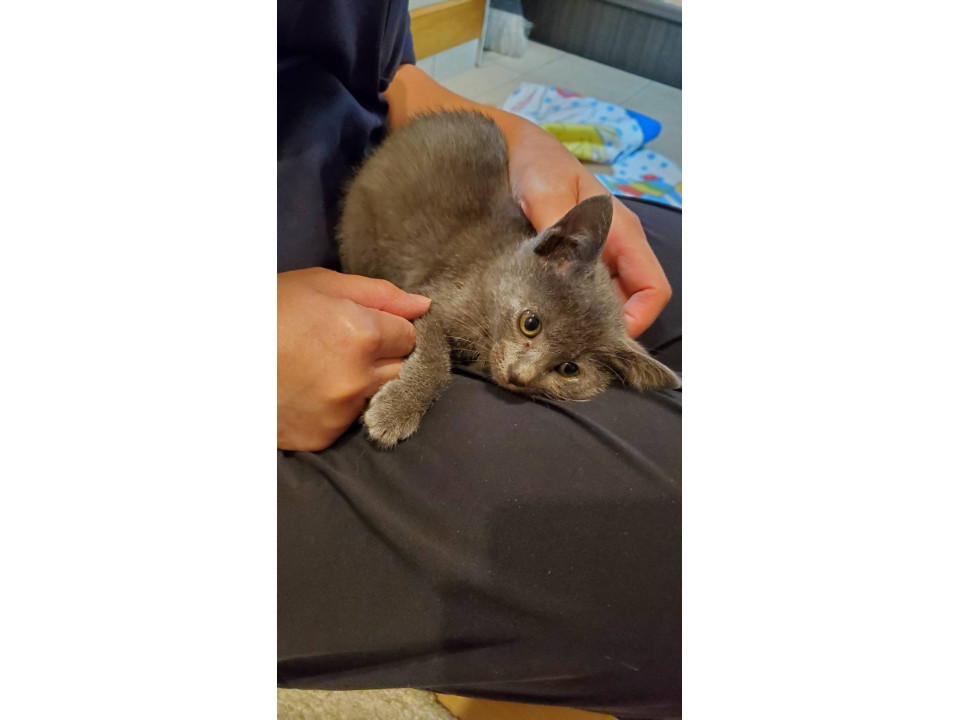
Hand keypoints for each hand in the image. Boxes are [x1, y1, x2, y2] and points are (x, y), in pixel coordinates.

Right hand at [277, 268, 430, 450]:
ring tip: (321, 368)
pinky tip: (307, 391)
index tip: (368, 326)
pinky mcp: (322, 437)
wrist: (213, 353)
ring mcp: (340, 411)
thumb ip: (380, 295)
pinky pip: (348, 421)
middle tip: (345, 347)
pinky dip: (335, 408)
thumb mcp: (321, 285)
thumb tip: (423, 307)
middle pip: (401, 370)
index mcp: (363, 334)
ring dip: (361, 384)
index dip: (391, 329)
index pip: (410, 337)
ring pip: (376, 397)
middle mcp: (358, 377)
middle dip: (383, 358)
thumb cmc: (267, 308)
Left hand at [496, 113, 671, 337]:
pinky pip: (577, 292)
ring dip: (583, 320)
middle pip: (628, 303)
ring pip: (602, 301)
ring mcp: (591, 255)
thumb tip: (569, 272)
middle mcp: (611, 249)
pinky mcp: (566, 259)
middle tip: (569, 348)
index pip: (652, 289)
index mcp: (621, 233)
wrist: (508, 147)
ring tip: (553, 337)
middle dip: (605, 329)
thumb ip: (562, 231)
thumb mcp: (548, 192)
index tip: (603, 340)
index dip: (637, 320)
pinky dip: (565, 308)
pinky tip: (540, 316)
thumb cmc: (535, 163)